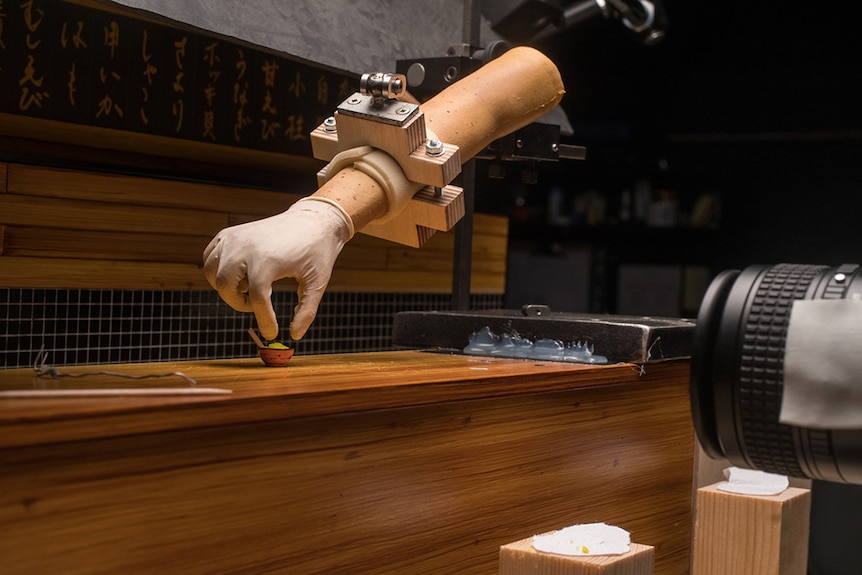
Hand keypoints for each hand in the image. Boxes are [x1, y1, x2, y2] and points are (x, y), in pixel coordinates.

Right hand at [202, 198, 353, 340]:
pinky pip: (210, 257)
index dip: (264, 320)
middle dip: (239, 304)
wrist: (313, 219)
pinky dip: (217, 271)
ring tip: (251, 286)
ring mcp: (234, 238)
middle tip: (258, 305)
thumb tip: (294, 335)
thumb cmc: (317, 251)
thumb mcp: (317, 283)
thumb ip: (306, 311)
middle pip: (226, 286)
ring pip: (212, 273)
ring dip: (226, 288)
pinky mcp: (229, 234)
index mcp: (269, 260)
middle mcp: (246, 247)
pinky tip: (240, 275)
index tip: (272, 333)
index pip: (257, 299)